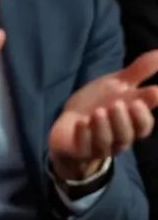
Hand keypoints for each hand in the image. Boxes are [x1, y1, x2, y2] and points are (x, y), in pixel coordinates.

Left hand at [48, 50, 157, 181]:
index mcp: (130, 121)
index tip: (150, 95)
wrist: (70, 123)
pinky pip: (84, 145)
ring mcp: (99, 144)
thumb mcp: (118, 84)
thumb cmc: (100, 102)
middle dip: (124, 121)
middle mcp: (118, 136)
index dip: (144, 114)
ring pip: (106, 141)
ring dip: (103, 126)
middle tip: (118, 104)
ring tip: (98, 112)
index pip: (143, 123)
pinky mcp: (80, 148)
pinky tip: (81, 122)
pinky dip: (84, 134)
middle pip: (127, 135)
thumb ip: (140, 71)